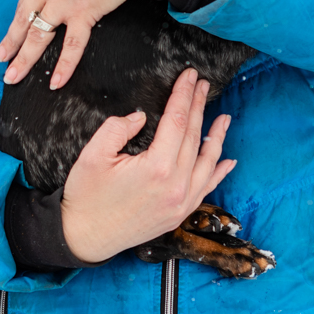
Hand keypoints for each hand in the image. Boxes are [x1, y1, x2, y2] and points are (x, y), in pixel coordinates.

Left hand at [0, 0, 138, 88]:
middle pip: (24, 15)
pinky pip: (73, 45)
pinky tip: (54, 83)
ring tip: (12, 76)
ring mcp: (64, 0)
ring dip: (24, 58)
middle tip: (1, 57)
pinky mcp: (85, 12)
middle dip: (11, 39)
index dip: (21, 10)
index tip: (16, 23)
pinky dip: (64, 65)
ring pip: (39, 34)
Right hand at [58, 70, 236, 263]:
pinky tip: (228, 160)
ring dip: (216, 137)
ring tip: (224, 117)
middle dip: (199, 107)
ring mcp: (181, 202)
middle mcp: (176, 186)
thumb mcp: (93, 155)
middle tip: (203, 85)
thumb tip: (140, 118)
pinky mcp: (179, 214)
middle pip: (193, 137)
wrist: (85, 237)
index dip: (183, 95)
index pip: (177, 121)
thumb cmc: (86, 196)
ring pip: (207, 163)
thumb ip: (118, 128)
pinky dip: (219, 173)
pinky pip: (206, 189)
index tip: (190, 76)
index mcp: (156, 167)